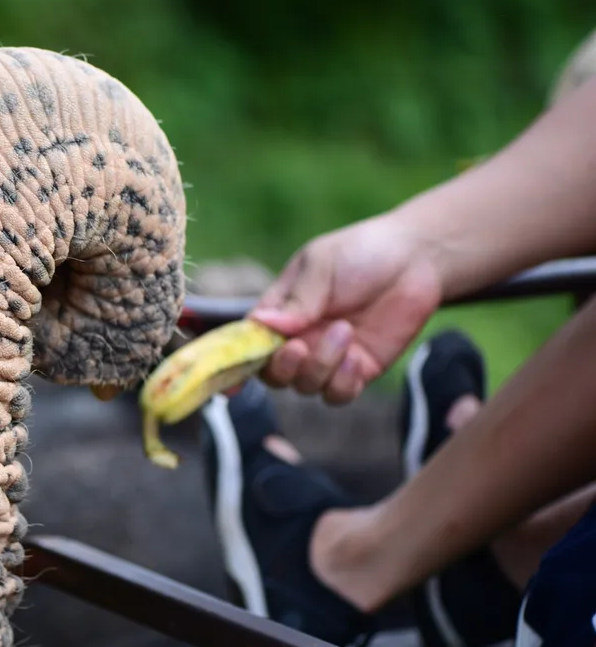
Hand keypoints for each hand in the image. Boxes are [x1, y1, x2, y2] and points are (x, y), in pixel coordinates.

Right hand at [249, 214, 443, 403]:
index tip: (229, 382)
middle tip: (299, 346)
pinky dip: (342, 381)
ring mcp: (327, 357)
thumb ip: (296, 301)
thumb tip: (262, 325)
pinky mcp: (359, 370)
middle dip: (282, 367)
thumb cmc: (362, 252)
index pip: (247, 342)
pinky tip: (356, 354)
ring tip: (344, 331)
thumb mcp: (321, 267)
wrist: (417, 258)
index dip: (235, 363)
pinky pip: (338, 394)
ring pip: (305, 386)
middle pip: (272, 374)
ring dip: (320, 366)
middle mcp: (298, 338)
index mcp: (279, 311)